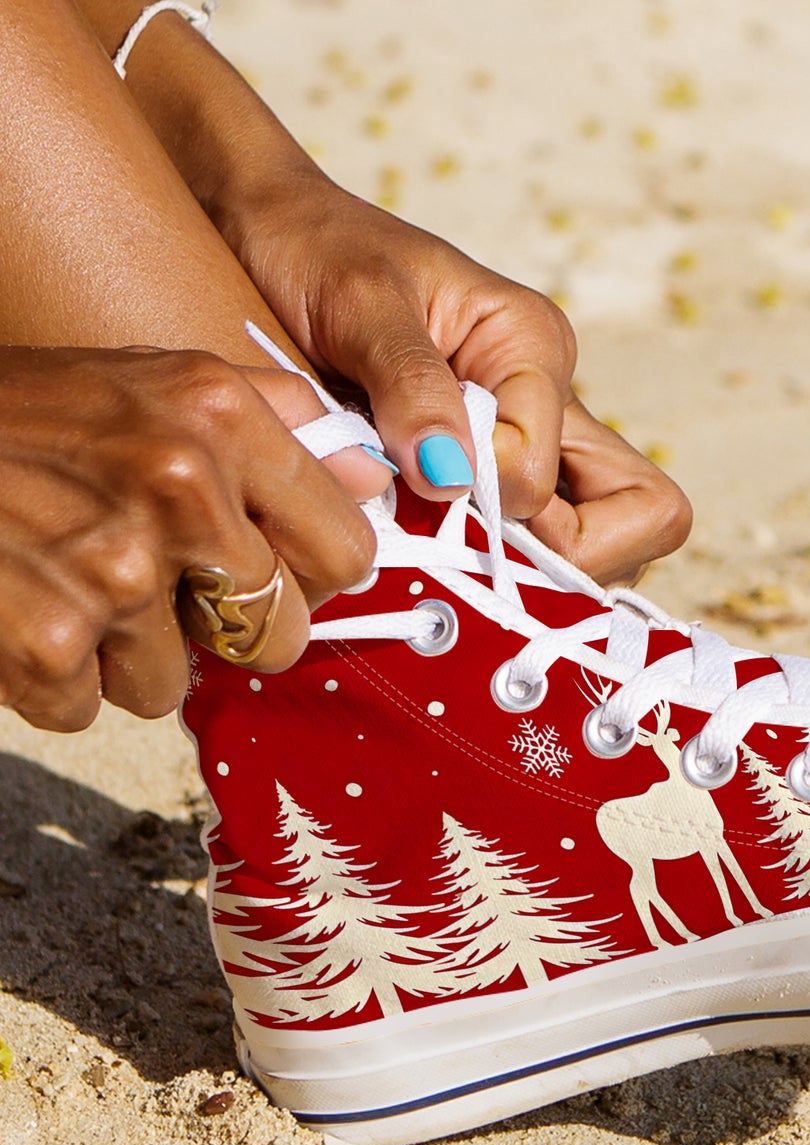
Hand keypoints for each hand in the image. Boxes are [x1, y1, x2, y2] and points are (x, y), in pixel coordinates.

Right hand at [0, 346, 381, 731]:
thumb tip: (379, 477)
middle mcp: (179, 486)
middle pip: (276, 633)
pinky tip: (22, 609)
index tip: (280, 575)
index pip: (346, 550)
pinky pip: (94, 707)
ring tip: (66, 578)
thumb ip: (278, 421)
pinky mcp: (48, 644)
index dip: (314, 578)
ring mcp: (113, 570)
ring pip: (178, 681)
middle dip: (226, 629)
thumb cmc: (24, 415)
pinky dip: (56, 679)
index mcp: (221, 416)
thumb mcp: (157, 379)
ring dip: (125, 651)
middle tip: (162, 587)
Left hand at [226, 178, 691, 584]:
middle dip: (567, 557)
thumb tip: (454, 479)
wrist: (269, 232)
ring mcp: (530, 445)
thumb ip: (412, 386)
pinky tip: (429, 547)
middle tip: (469, 544)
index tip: (429, 485)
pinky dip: (494, 565)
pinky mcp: (492, 474)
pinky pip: (536, 546)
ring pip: (598, 543)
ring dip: (531, 566)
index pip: (558, 479)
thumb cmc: (312, 248)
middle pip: (643, 517)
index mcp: (534, 350)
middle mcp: (551, 405)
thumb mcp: (358, 301)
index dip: (500, 502)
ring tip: (442, 545)